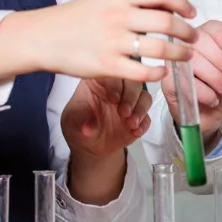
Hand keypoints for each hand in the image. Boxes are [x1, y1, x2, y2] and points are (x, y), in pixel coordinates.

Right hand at [0, 0, 196, 83]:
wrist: (42, 36)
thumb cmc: (75, 18)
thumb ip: (131, 0)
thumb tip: (166, 2)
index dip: (183, 3)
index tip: (191, 13)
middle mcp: (118, 15)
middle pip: (167, 22)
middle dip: (187, 32)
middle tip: (194, 38)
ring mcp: (113, 41)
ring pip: (160, 48)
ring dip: (180, 53)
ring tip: (186, 56)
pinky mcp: (107, 65)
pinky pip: (143, 72)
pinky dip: (159, 73)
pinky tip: (162, 72)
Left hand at [59, 77, 148, 205]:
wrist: (88, 146)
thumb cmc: (78, 126)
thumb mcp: (73, 120)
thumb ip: (81, 120)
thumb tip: (88, 127)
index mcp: (99, 82)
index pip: (112, 75)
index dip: (115, 85)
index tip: (113, 99)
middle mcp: (117, 89)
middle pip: (133, 82)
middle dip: (131, 97)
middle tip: (124, 113)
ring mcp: (130, 102)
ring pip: (144, 97)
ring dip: (140, 110)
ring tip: (130, 124)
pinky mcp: (139, 117)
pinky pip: (147, 116)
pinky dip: (144, 124)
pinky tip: (135, 132)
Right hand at [159, 20, 221, 145]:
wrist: (212, 115)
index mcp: (208, 38)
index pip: (212, 27)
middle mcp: (189, 46)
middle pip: (200, 40)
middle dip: (221, 59)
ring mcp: (176, 61)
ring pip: (193, 59)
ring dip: (214, 76)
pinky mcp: (168, 80)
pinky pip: (184, 79)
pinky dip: (203, 91)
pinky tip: (212, 98)